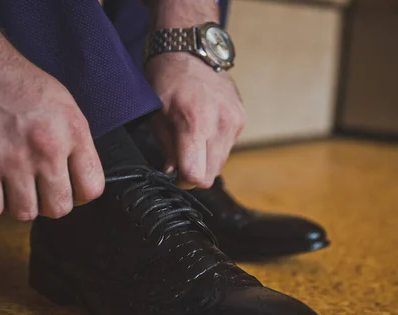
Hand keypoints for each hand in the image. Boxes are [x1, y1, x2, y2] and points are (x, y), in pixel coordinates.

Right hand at [0, 48, 103, 220]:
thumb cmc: (17, 82)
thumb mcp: (64, 105)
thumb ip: (76, 142)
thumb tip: (81, 175)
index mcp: (73, 132)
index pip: (93, 187)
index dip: (82, 195)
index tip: (72, 191)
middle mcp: (47, 148)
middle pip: (60, 208)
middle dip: (51, 204)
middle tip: (41, 191)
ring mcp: (13, 159)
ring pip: (26, 213)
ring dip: (20, 205)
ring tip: (15, 187)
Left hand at [145, 53, 244, 188]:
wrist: (190, 49)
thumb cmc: (167, 79)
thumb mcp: (156, 114)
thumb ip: (166, 147)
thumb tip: (173, 172)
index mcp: (195, 124)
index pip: (197, 175)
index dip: (184, 181)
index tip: (175, 174)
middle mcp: (220, 124)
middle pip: (211, 174)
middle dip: (195, 171)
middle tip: (181, 157)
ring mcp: (235, 121)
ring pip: (221, 162)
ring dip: (205, 159)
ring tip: (192, 138)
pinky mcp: (241, 119)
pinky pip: (228, 146)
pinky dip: (215, 145)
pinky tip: (204, 128)